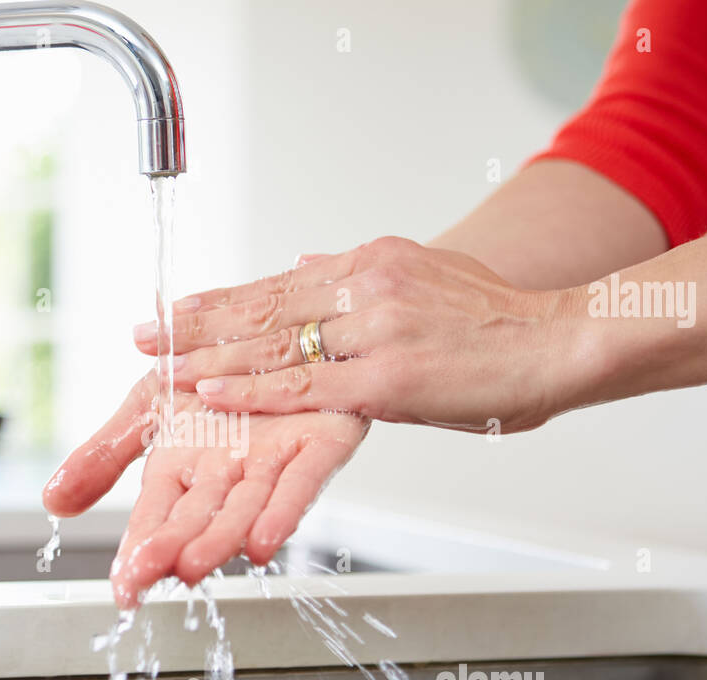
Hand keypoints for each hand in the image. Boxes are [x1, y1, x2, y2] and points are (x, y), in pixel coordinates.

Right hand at [43, 371, 367, 607]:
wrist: (274, 328)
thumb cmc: (214, 372)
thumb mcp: (147, 406)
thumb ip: (104, 454)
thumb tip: (53, 501)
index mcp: (182, 467)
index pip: (154, 516)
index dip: (138, 549)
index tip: (123, 586)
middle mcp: (226, 473)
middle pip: (197, 517)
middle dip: (172, 547)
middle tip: (148, 575)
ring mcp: (272, 462)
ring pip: (245, 506)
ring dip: (221, 537)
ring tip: (195, 564)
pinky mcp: (318, 443)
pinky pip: (301, 481)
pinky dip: (283, 509)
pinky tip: (265, 540)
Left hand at [132, 236, 583, 433]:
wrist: (561, 341)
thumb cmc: (502, 322)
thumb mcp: (429, 275)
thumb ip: (364, 276)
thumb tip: (304, 263)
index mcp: (374, 261)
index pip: (281, 283)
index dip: (225, 299)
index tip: (181, 307)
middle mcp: (366, 285)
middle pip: (263, 307)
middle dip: (198, 323)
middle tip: (145, 331)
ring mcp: (373, 329)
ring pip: (272, 343)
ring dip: (207, 355)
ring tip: (158, 362)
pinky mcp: (385, 377)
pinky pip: (302, 384)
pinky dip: (250, 388)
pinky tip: (209, 390)